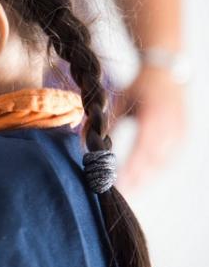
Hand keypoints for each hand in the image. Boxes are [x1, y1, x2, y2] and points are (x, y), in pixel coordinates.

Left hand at [112, 65, 186, 190]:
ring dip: (145, 179)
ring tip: (128, 191)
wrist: (165, 72)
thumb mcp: (119, 103)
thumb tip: (83, 145)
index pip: (141, 150)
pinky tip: (143, 181)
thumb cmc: (138, 87)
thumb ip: (105, 125)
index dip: (129, 169)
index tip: (114, 183)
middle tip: (118, 194)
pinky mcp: (183, 136)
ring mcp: (180, 132)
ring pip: (162, 164)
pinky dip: (155, 172)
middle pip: (153, 161)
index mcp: (153, 115)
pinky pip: (170, 160)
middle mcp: (170, 125)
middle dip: (135, 179)